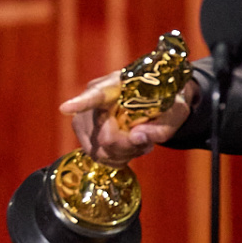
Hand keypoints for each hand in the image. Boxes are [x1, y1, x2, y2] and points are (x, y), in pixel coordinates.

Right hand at [58, 73, 194, 167]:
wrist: (158, 102)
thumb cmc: (167, 103)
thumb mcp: (175, 113)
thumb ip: (161, 127)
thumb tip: (138, 137)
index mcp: (118, 84)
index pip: (98, 94)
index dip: (82, 102)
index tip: (66, 107)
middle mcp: (94, 97)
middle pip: (103, 135)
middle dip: (128, 146)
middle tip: (146, 142)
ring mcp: (85, 116)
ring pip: (98, 150)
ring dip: (123, 154)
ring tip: (139, 143)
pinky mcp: (84, 133)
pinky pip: (96, 156)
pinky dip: (116, 158)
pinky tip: (129, 149)